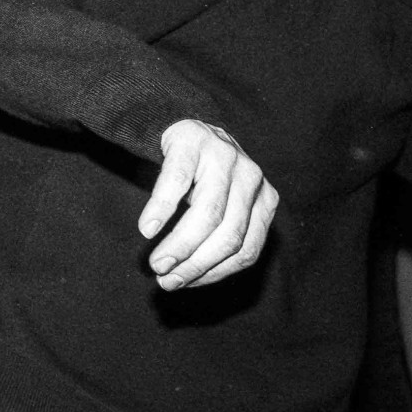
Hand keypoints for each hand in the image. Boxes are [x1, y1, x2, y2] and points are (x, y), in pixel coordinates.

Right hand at [139, 119, 280, 289]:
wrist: (186, 128)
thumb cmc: (203, 178)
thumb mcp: (224, 206)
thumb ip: (219, 237)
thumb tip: (185, 280)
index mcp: (264, 200)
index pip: (247, 249)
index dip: (214, 273)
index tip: (183, 284)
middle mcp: (252, 177)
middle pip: (229, 234)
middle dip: (195, 263)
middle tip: (165, 278)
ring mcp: (225, 156)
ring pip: (208, 214)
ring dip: (180, 245)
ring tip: (156, 262)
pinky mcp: (193, 142)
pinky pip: (178, 182)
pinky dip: (161, 209)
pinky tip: (147, 228)